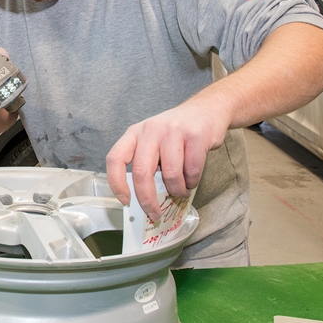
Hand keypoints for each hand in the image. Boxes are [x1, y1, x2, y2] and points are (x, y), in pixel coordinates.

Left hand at [105, 99, 229, 220]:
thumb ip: (146, 162)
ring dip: (176, 191)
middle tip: (154, 214)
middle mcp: (151, 130)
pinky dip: (192, 182)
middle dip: (147, 200)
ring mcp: (173, 131)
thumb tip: (143, 199)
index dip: (116, 183)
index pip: (115, 158)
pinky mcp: (195, 136)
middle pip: (141, 172)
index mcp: (135, 133)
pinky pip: (191, 171)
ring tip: (180, 192)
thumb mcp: (153, 140)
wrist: (207, 109)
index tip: (125, 201)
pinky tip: (191, 180)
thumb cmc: (176, 132)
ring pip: (169, 175)